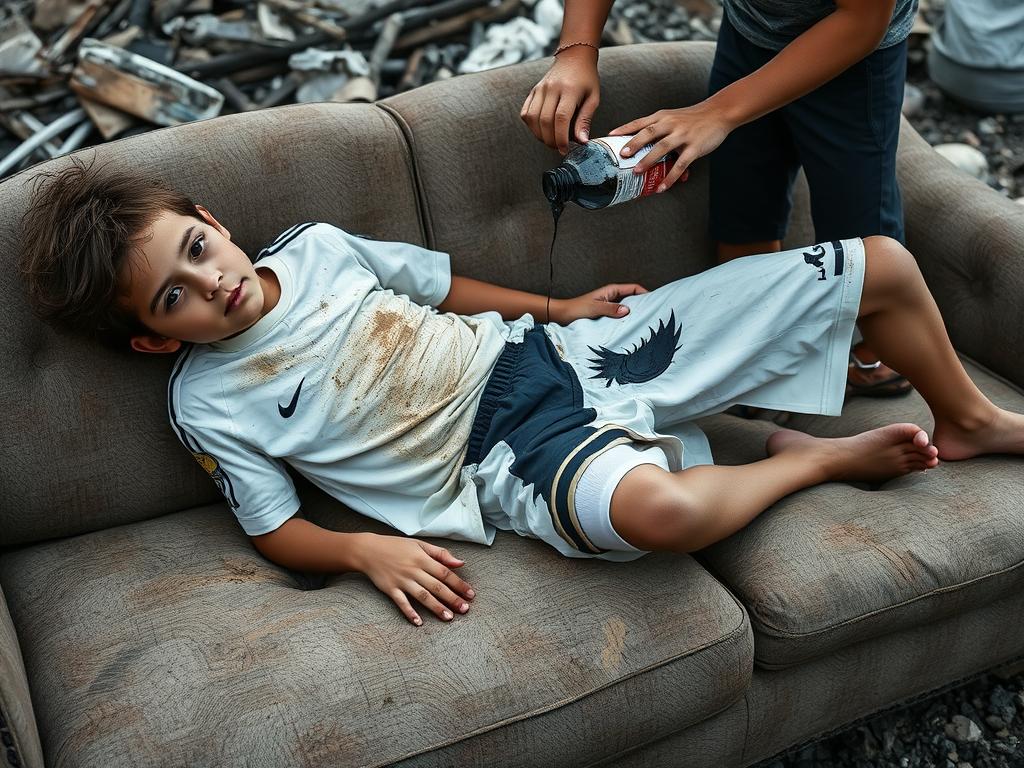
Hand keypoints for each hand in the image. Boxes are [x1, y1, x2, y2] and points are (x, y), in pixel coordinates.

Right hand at [349, 533, 474, 625]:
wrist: (368, 550)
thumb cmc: (396, 546)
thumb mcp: (419, 544)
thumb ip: (440, 554)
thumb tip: (460, 562)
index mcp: (422, 558)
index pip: (445, 573)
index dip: (459, 584)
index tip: (470, 594)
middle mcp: (413, 570)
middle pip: (436, 587)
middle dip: (452, 599)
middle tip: (465, 609)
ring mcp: (402, 581)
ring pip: (422, 596)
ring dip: (436, 608)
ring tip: (449, 618)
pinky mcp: (390, 589)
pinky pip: (402, 603)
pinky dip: (410, 613)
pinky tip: (419, 623)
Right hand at [521, 46, 600, 153]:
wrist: (574, 57)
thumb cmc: (586, 80)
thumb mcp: (593, 98)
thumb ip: (585, 120)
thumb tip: (582, 141)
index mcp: (569, 90)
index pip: (561, 118)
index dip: (561, 138)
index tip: (564, 149)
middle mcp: (551, 88)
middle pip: (545, 120)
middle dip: (550, 140)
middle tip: (558, 147)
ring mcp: (540, 89)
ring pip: (532, 118)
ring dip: (539, 135)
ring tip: (550, 140)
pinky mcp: (533, 91)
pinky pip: (525, 113)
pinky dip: (531, 126)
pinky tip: (541, 130)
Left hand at [553, 283, 648, 323]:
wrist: (563, 315)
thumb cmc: (577, 309)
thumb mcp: (595, 308)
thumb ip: (610, 309)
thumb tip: (627, 310)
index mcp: (611, 290)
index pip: (634, 288)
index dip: (646, 293)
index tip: (656, 300)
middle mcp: (612, 296)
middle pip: (633, 297)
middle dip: (643, 303)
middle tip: (654, 312)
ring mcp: (610, 305)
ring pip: (627, 307)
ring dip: (635, 312)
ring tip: (645, 320)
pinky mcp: (607, 314)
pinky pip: (621, 315)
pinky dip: (627, 319)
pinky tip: (630, 326)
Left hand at [609, 100, 736, 191]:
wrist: (720, 112)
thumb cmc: (694, 118)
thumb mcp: (675, 119)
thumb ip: (660, 134)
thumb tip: (647, 154)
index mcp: (663, 117)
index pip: (640, 122)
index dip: (625, 129)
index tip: (611, 136)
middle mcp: (671, 124)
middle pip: (648, 133)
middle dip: (634, 144)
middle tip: (623, 155)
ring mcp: (683, 135)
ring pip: (662, 148)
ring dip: (648, 160)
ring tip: (637, 172)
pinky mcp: (694, 147)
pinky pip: (680, 165)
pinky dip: (670, 177)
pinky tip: (662, 187)